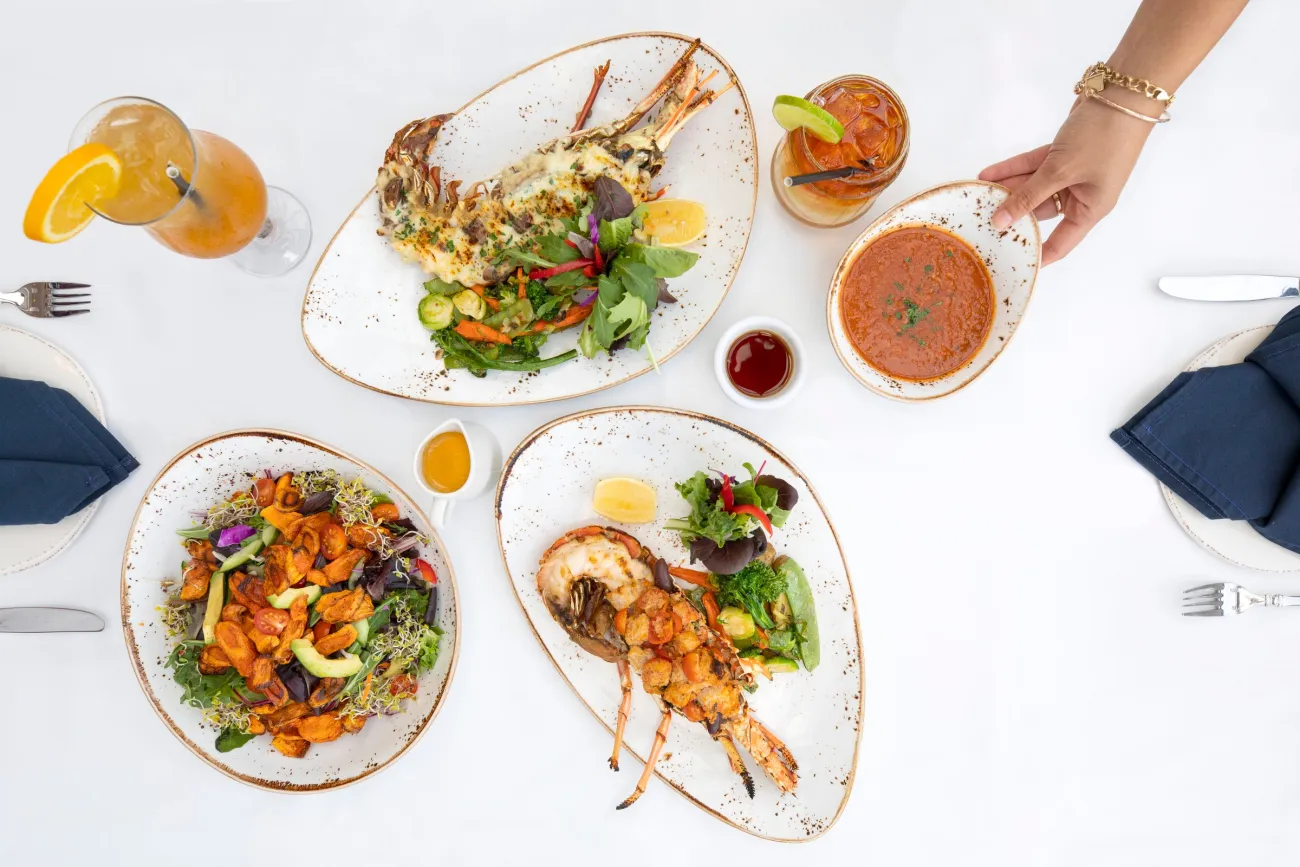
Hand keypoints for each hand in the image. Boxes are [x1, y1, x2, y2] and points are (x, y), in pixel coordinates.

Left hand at [979, 97, 1153, 264]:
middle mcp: (1082, 194)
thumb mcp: (1060, 171)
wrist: (1122, 92)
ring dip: (1008, 188)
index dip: (1037, 255)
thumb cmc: (1103, 137)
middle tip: (982, 220)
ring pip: (1034, 187)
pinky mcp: (1064, 152)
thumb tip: (1001, 221)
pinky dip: (1014, 168)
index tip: (1011, 263)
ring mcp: (1072, 173)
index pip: (1061, 243)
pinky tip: (989, 174)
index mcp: (1091, 209)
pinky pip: (1034, 166)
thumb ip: (1028, 196)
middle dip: (1013, 214)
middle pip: (1041, 212)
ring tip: (978, 194)